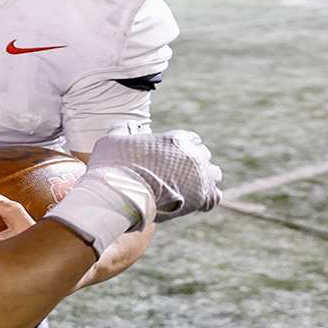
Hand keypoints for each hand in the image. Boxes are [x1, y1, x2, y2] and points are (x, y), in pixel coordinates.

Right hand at [87, 130, 221, 221]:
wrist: (120, 194)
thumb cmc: (114, 167)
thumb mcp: (112, 140)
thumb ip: (121, 131)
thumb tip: (120, 125)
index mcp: (175, 139)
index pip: (192, 139)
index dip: (184, 147)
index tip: (175, 157)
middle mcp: (192, 155)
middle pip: (204, 155)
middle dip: (195, 162)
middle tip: (182, 173)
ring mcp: (199, 176)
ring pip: (214, 174)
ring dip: (205, 178)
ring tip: (191, 187)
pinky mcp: (201, 198)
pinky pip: (215, 197)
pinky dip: (208, 199)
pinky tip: (197, 202)